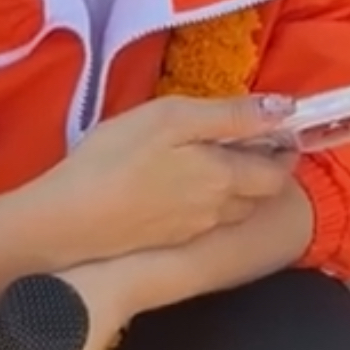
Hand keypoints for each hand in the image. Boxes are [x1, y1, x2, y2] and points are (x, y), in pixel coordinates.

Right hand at [34, 94, 298, 262]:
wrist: (65, 220)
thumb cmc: (117, 158)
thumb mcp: (172, 118)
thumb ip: (230, 114)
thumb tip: (283, 108)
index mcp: (227, 179)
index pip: (278, 173)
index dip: (284, 152)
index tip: (279, 132)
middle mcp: (219, 211)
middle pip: (260, 194)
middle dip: (264, 170)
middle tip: (249, 143)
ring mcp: (192, 231)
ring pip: (234, 210)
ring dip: (238, 188)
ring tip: (218, 161)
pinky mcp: (166, 241)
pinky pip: (206, 222)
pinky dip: (210, 203)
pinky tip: (185, 186)